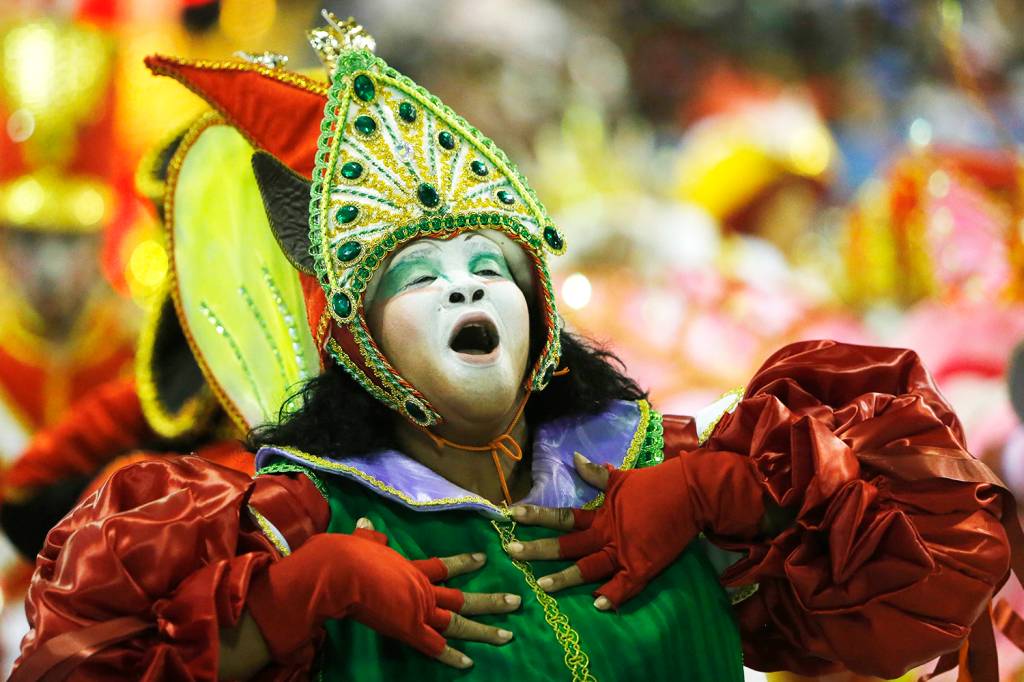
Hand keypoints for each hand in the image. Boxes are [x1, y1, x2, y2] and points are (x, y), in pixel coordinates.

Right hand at [247, 518, 521, 669]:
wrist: (341, 572)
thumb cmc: (347, 555)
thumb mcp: (361, 541)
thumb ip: (370, 536)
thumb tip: (368, 525)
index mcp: (411, 569)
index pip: (444, 566)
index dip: (464, 563)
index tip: (482, 559)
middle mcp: (422, 589)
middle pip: (462, 597)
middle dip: (491, 600)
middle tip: (516, 601)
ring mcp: (419, 610)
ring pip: (458, 622)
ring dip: (485, 629)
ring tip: (509, 633)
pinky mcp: (409, 629)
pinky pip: (435, 646)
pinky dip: (452, 657)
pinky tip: (470, 663)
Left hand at [505, 451, 762, 609]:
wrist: (692, 493)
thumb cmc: (655, 485)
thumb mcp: (621, 478)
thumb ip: (596, 473)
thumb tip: (575, 459)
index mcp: (600, 516)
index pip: (561, 517)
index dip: (536, 516)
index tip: (511, 515)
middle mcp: (606, 535)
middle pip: (566, 545)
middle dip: (537, 549)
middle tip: (510, 553)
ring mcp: (624, 552)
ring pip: (588, 568)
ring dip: (566, 578)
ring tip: (542, 586)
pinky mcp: (644, 566)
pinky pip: (625, 586)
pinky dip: (613, 596)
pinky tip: (598, 605)